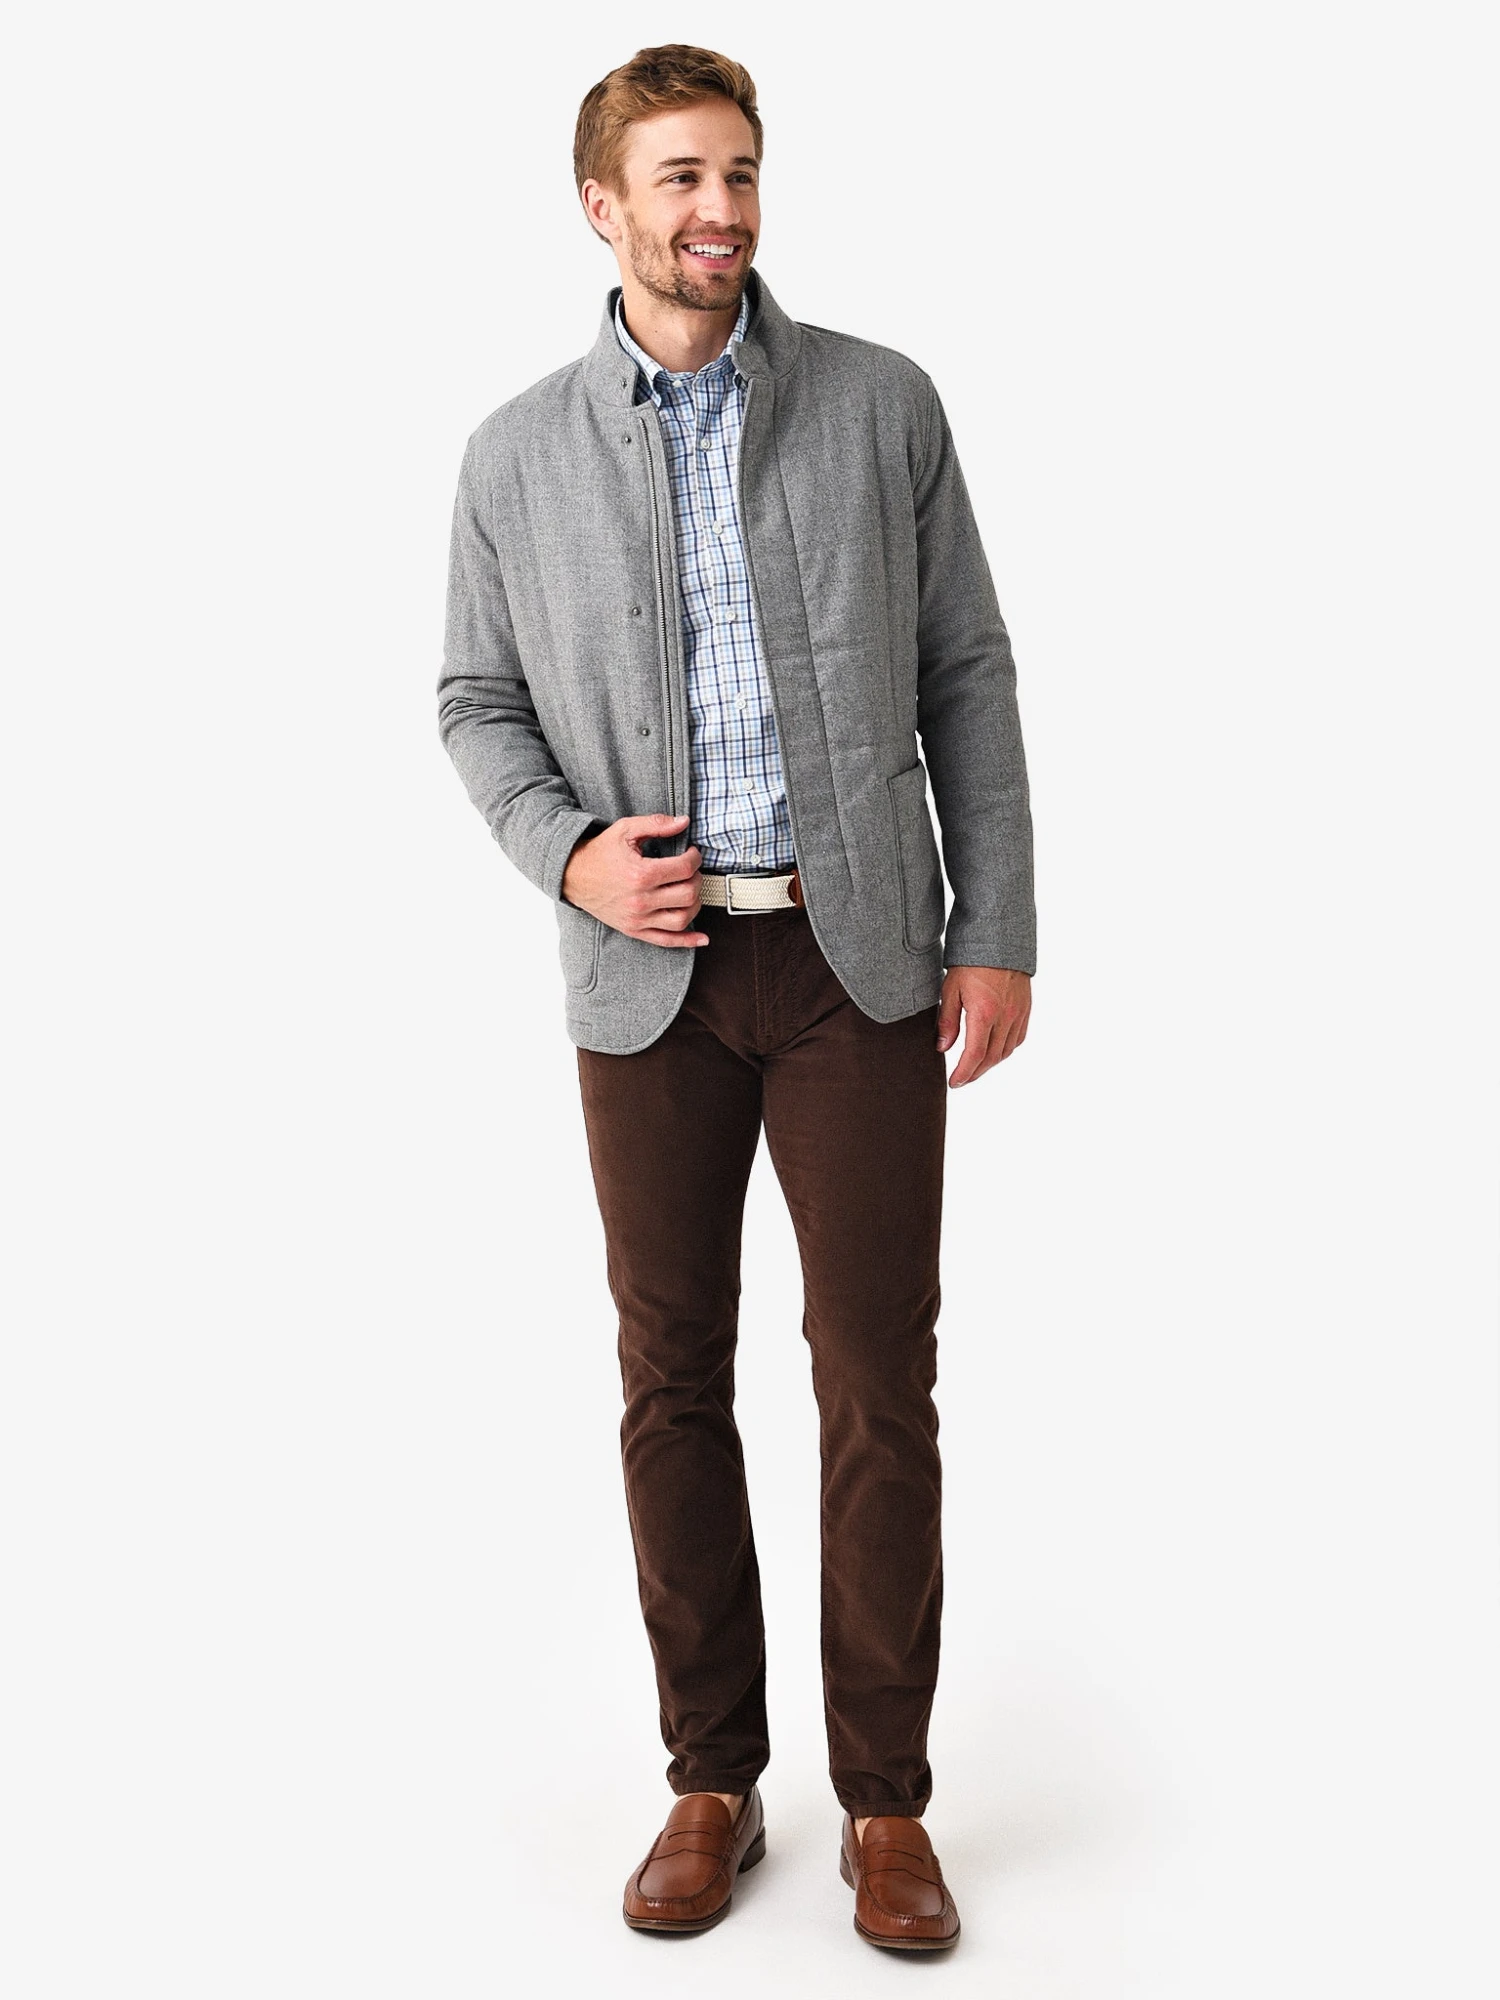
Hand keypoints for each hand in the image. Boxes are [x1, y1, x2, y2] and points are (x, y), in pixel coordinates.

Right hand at [561, 812, 708, 947]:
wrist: (573, 876)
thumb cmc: (600, 852)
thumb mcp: (625, 830)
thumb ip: (656, 823)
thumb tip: (684, 822)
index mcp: (640, 874)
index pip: (684, 869)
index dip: (695, 858)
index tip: (692, 854)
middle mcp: (641, 900)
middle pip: (688, 894)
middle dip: (697, 879)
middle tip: (691, 870)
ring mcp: (638, 919)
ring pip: (682, 919)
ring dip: (695, 904)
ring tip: (691, 891)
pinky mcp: (634, 930)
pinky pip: (666, 941)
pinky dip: (687, 941)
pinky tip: (702, 939)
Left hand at [936, 966, 1030, 1086]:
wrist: (999, 940)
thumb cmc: (971, 962)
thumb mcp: (950, 990)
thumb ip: (947, 1021)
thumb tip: (943, 1048)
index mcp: (984, 1013)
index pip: (975, 1055)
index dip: (964, 1073)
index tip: (954, 1082)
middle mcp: (1005, 1017)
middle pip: (992, 1058)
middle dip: (975, 1073)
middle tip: (962, 1079)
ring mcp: (1019, 1013)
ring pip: (1007, 1051)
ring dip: (990, 1064)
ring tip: (975, 1067)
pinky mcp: (1025, 1008)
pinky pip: (1018, 1038)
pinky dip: (1005, 1050)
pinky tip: (994, 1050)